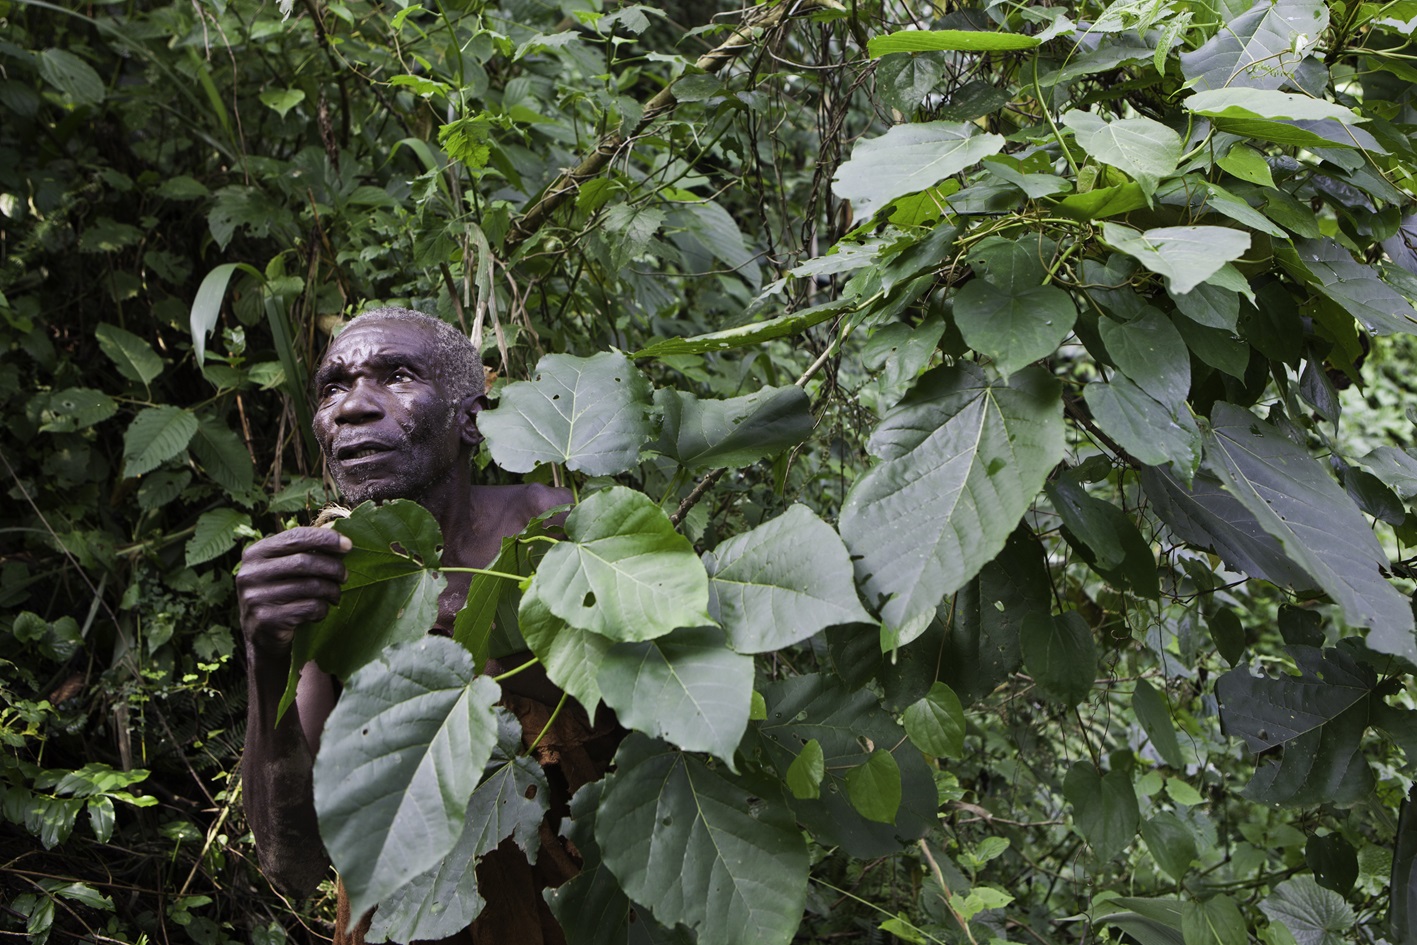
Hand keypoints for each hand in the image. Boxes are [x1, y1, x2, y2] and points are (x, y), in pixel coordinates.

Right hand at [237, 527, 350, 656]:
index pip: (295, 537)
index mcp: (255, 553)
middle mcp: (250, 573)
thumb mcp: (282, 569)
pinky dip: (322, 609)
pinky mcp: (266, 619)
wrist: (260, 636)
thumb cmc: (279, 594)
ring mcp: (255, 597)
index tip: (348, 545)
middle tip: (345, 576)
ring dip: (332, 591)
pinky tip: (319, 612)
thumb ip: (303, 552)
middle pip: (304, 562)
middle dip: (333, 568)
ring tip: (335, 595)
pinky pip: (309, 608)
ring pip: (310, 586)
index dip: (325, 538)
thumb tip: (340, 538)